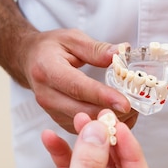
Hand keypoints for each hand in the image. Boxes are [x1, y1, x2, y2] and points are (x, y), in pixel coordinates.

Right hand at [18, 28, 138, 132]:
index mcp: (48, 70)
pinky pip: (83, 128)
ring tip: (133, 112)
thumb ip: (97, 48)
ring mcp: (51, 111)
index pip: (78, 87)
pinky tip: (120, 117)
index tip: (126, 103)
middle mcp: (47, 95)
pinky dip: (102, 125)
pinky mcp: (58, 120)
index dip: (103, 96)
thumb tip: (122, 52)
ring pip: (85, 123)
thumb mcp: (72, 38)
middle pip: (83, 111)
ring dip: (110, 121)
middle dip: (113, 112)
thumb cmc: (51, 48)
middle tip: (138, 107)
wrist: (29, 60)